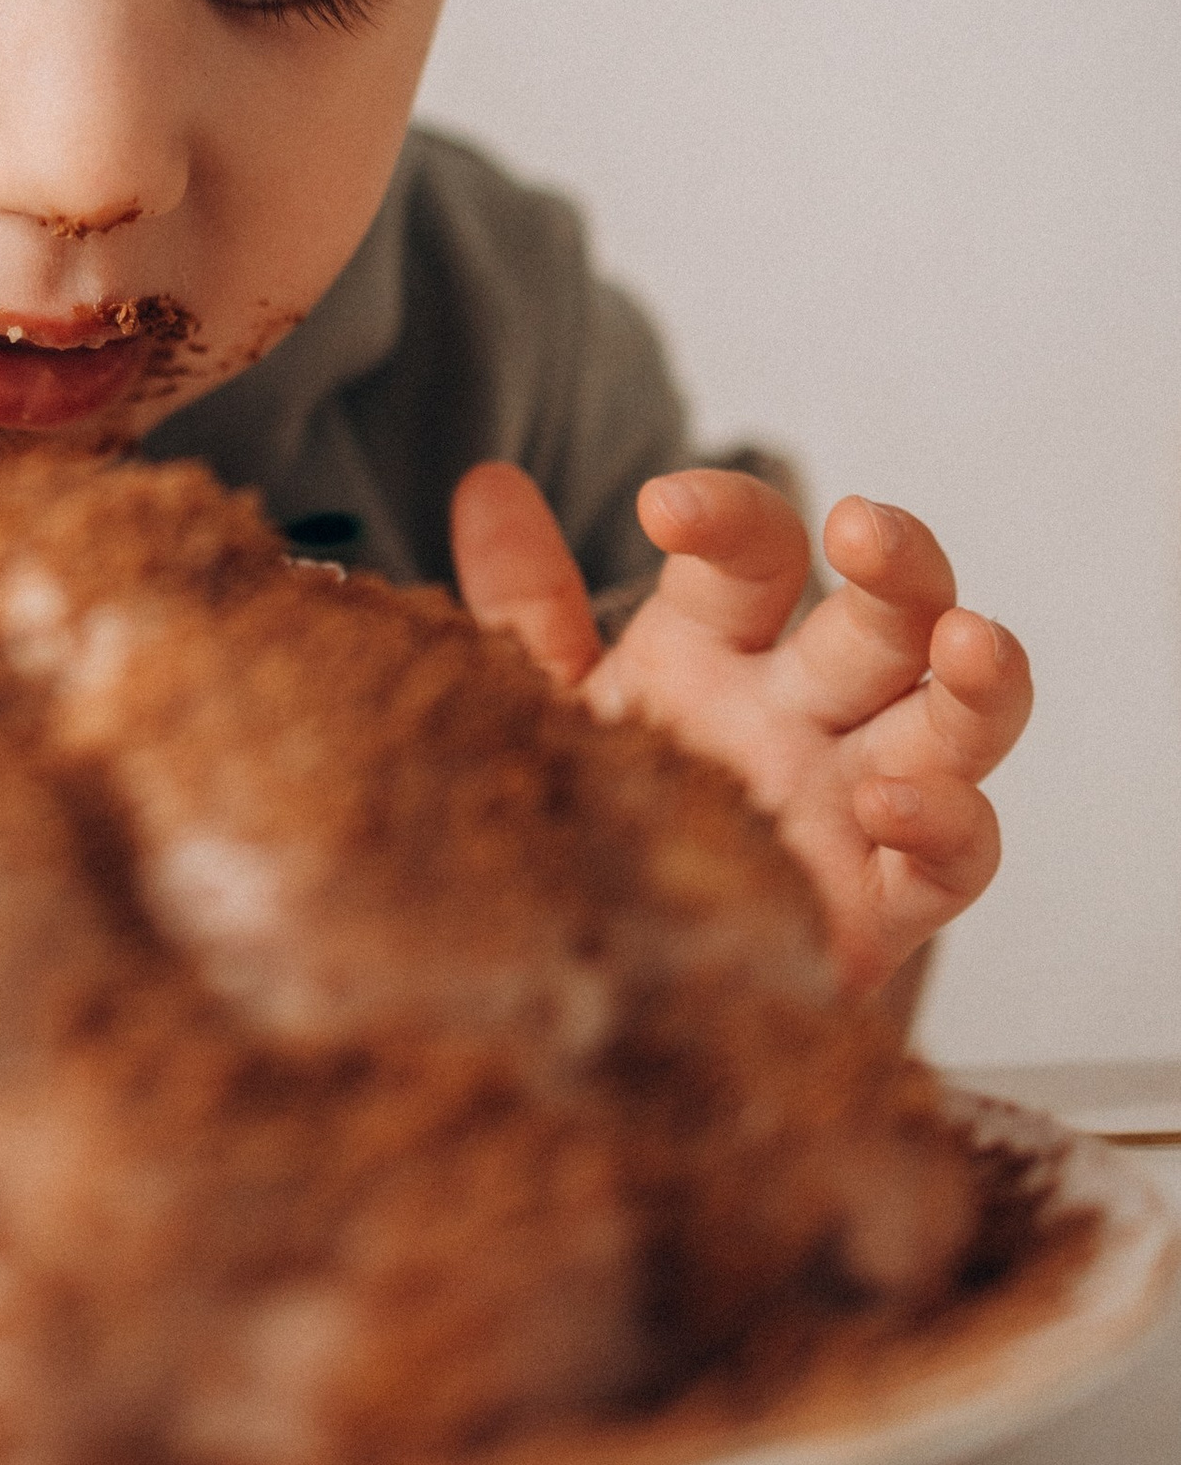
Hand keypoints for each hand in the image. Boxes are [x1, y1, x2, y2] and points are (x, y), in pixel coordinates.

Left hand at [451, 462, 1031, 993]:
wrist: (588, 981)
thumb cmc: (587, 820)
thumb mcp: (543, 708)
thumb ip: (523, 605)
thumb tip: (487, 483)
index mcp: (718, 648)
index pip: (755, 550)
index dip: (727, 514)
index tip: (663, 506)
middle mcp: (801, 711)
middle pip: (886, 615)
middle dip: (897, 560)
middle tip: (863, 530)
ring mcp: (855, 800)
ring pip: (955, 720)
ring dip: (978, 677)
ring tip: (968, 639)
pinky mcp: (884, 901)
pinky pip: (956, 857)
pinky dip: (947, 821)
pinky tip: (894, 801)